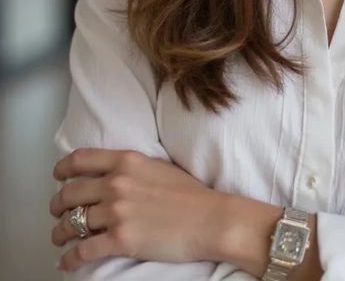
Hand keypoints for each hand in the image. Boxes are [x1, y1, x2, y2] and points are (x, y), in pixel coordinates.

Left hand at [50, 148, 227, 271]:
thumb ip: (131, 167)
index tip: (58, 176)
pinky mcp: (120, 240)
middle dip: (58, 205)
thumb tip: (113, 174)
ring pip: (72, 223)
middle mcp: (116, 183)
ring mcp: (117, 212)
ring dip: (60, 233)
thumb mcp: (157, 166)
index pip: (81, 159)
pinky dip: (70, 259)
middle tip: (57, 212)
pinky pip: (82, 251)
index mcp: (126, 161)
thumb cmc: (190, 194)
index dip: (63, 169)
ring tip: (60, 238)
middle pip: (70, 193)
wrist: (209, 219)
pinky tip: (67, 263)